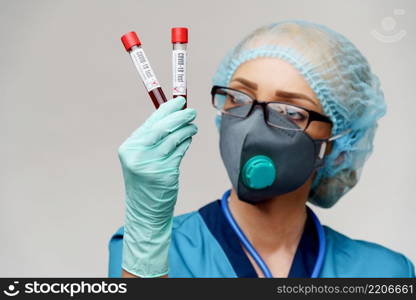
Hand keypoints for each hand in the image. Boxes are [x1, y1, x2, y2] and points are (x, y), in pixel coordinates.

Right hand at [118, 96, 196, 276]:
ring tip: (192, 126)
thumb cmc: (146, 181)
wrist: (145, 211)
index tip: (179, 100)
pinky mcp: (164, 174)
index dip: (167, 109)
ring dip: (187, 130)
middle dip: (180, 116)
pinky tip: (188, 139)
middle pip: (162, 127)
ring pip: (174, 139)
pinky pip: (180, 152)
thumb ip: (154, 138)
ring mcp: (151, 165)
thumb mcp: (142, 158)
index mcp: (129, 147)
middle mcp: (137, 155)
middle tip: (192, 111)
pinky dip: (186, 143)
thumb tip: (172, 115)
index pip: (151, 122)